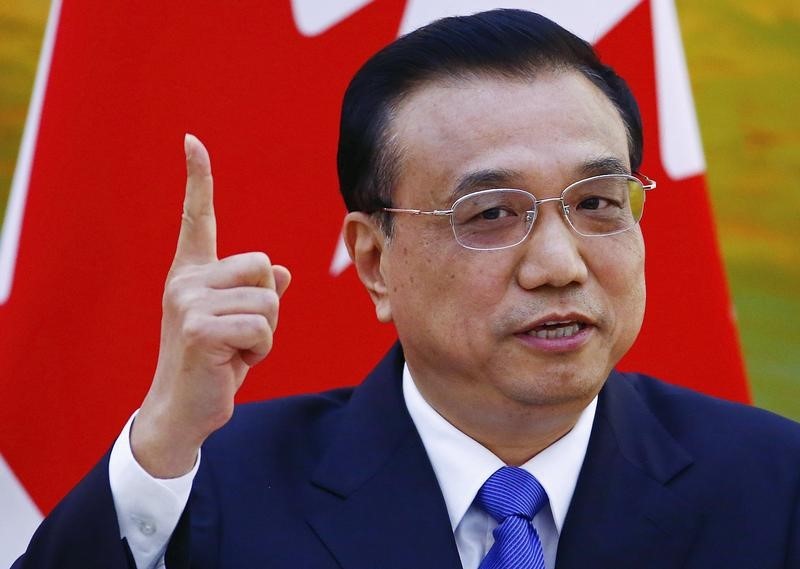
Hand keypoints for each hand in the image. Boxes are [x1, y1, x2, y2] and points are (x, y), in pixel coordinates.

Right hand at [131, 134, 290, 477]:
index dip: (198, 179)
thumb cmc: (214, 364)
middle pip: (264, 265)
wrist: (184, 409)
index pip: (198, 218)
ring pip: (268, 301)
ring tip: (235, 352)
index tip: (193, 140)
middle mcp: (186, 280)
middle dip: (268, 306)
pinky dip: (260, 352)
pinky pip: (262, 327)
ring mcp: (188, 302)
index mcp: (193, 274)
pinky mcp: (198, 328)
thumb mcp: (239, 325)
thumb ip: (257, 295)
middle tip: (241, 335)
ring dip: (265, 334)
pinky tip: (232, 365)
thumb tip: (282, 273)